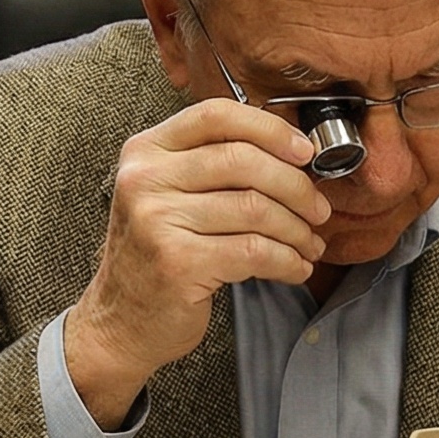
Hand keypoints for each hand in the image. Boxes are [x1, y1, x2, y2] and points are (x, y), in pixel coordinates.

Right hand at [66, 100, 330, 427]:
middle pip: (243, 160)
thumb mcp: (168, 196)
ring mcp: (158, 220)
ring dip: (296, 229)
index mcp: (145, 151)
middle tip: (318, 210)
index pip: (216, 115)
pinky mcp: (178, 262)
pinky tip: (295, 268)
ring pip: (255, 208)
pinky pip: (255, 251)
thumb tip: (292, 154)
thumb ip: (211, 166)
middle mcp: (145, 179)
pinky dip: (286, 261)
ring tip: (309, 245)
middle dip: (295, 186)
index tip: (305, 151)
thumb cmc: (157, 256)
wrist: (120, 322)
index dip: (269, 129)